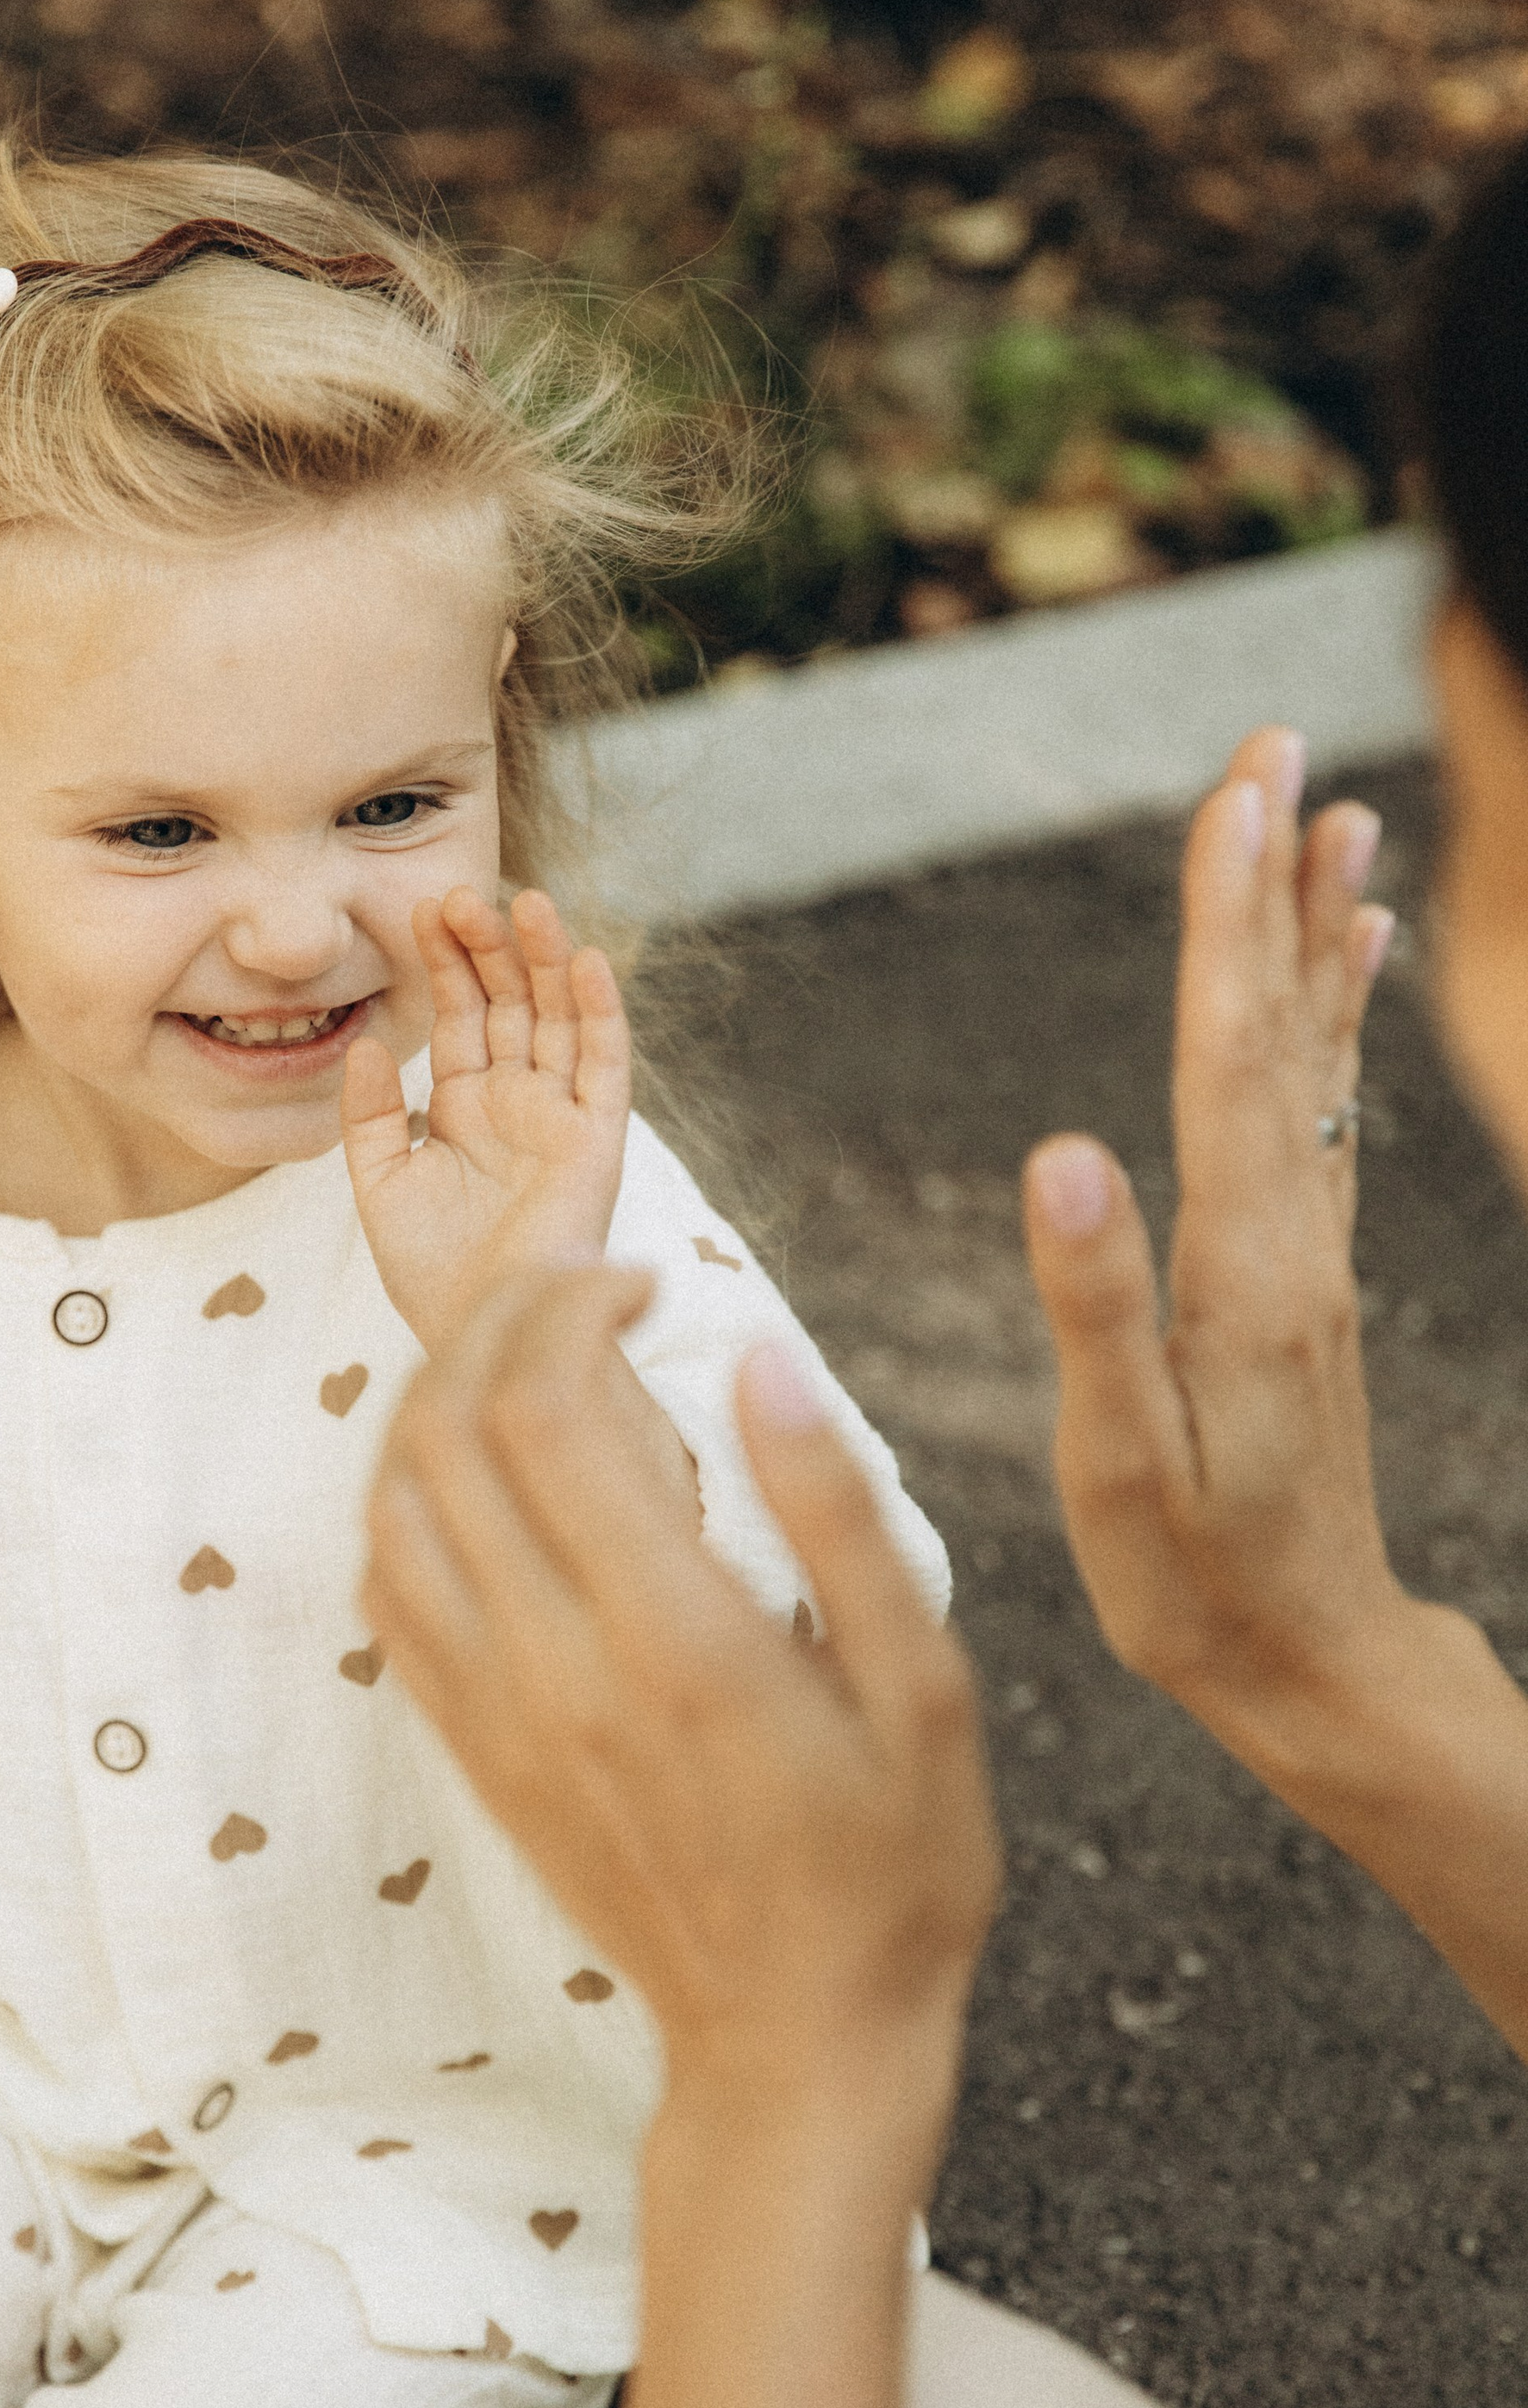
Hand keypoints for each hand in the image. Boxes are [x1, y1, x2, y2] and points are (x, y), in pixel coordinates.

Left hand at [342, 885, 629, 1356]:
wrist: (477, 1333)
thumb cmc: (429, 1272)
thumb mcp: (381, 1183)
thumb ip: (371, 1115)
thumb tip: (367, 1042)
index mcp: (466, 1107)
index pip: (462, 1016)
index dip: (447, 964)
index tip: (422, 910)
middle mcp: (519, 1103)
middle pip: (511, 1005)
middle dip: (490, 949)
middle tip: (463, 895)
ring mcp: (561, 1118)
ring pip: (558, 1020)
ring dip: (545, 962)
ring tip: (525, 902)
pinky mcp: (599, 1141)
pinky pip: (604, 1067)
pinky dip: (599, 1013)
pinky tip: (585, 962)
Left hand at [363, 1268, 999, 2116]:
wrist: (795, 2041)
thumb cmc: (891, 1867)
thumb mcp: (925, 1689)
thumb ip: (838, 1515)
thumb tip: (764, 1359)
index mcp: (676, 1641)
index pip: (546, 1406)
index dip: (571, 1302)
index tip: (640, 1281)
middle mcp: (557, 1671)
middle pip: (447, 1429)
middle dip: (494, 1315)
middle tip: (571, 1286)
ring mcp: (497, 1717)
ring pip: (393, 1503)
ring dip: (437, 1395)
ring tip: (522, 1354)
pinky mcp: (472, 1751)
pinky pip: (387, 1591)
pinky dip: (408, 1497)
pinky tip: (482, 1470)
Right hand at [1022, 725, 1399, 1750]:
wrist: (1317, 1661)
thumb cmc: (1198, 1581)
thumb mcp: (1120, 1463)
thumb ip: (1097, 1305)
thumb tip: (1062, 1147)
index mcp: (1239, 1268)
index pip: (1229, 1060)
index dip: (1225, 923)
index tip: (1234, 792)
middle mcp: (1294, 1238)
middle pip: (1281, 1029)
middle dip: (1271, 883)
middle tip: (1278, 746)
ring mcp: (1310, 1253)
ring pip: (1314, 1059)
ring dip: (1316, 933)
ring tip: (1336, 816)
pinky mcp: (1306, 1279)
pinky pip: (1324, 1115)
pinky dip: (1333, 1024)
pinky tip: (1346, 969)